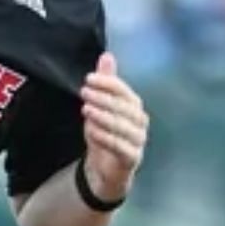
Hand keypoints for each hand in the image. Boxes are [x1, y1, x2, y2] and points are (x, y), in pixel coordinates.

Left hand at [80, 53, 146, 199]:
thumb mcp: (101, 106)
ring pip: (123, 127)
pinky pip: (121, 147)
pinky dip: (106, 138)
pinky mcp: (132, 159)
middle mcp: (140, 123)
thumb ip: (106, 83)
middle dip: (104, 99)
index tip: (88, 79)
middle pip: (124, 108)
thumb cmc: (104, 133)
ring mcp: (138, 141)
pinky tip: (91, 131)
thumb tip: (107, 55)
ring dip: (104, 117)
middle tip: (84, 92)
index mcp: (134, 107)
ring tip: (86, 110)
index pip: (124, 91)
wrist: (104, 170)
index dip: (108, 83)